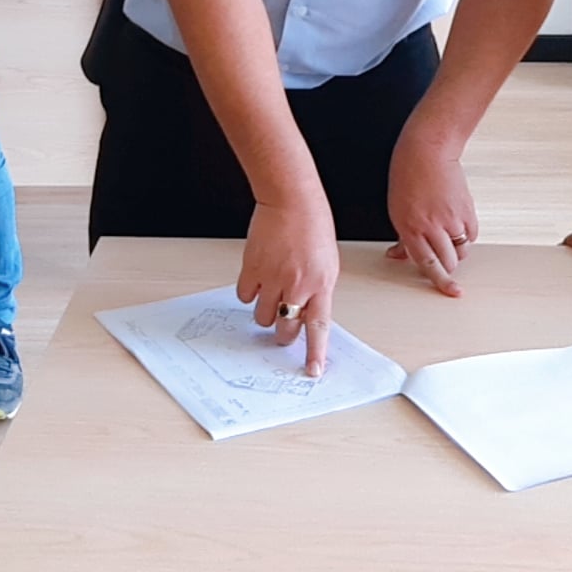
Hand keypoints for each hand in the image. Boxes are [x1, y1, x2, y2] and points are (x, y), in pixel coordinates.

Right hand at [237, 198, 339, 377]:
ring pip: (262, 316)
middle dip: (283, 332)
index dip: (315, 352)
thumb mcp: (326, 263)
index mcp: (321, 284)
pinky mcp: (253, 268)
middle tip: (282, 323)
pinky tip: (257, 279)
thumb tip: (306, 314)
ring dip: (265, 312)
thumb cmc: (313, 226)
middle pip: (286, 327)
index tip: (313, 371)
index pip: (318, 327)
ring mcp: (274, 277)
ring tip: (270, 292)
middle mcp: (298, 284)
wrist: (291, 200)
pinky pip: (245, 296)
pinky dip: (249, 293)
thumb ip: (317, 290)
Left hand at [384, 133, 475, 295]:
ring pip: (462, 251)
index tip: (451, 291)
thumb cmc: (408, 176)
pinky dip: (466, 236)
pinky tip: (457, 224)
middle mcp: (431, 225)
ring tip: (448, 236)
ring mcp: (451, 218)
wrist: (427, 151)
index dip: (440, 281)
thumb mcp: (396, 209)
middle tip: (444, 259)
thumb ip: (403, 237)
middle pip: (448, 262)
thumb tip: (398, 256)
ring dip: (457, 251)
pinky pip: (472, 235)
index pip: (426, 265)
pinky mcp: (467, 210)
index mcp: (410, 227)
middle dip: (447, 266)